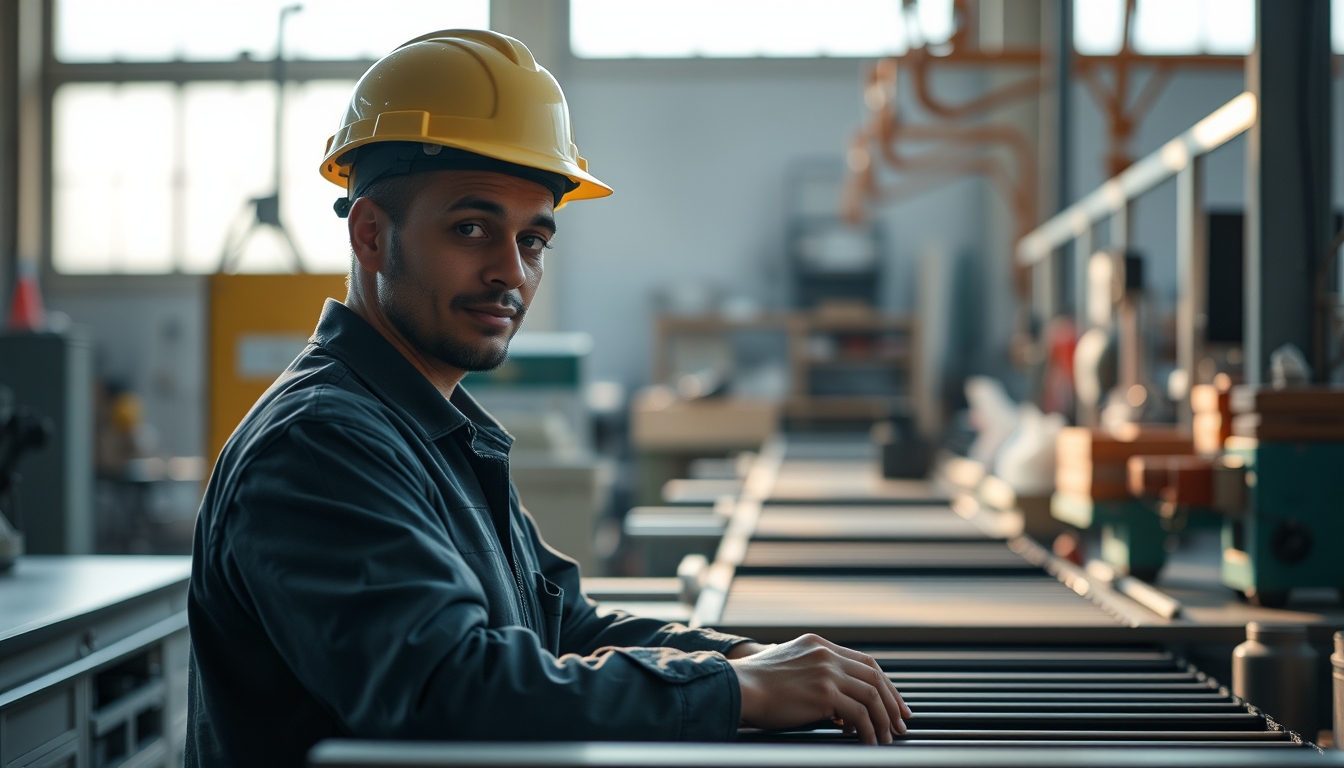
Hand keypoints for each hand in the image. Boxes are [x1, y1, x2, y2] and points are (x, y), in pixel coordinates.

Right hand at [728, 633, 911, 744]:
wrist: (738, 687)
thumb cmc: (756, 685)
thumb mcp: (789, 667)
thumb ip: (814, 676)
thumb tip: (839, 708)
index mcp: (819, 644)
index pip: (864, 661)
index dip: (883, 683)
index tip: (893, 703)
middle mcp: (826, 654)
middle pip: (875, 675)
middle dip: (892, 702)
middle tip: (900, 723)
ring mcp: (827, 671)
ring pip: (871, 695)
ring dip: (883, 720)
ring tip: (885, 738)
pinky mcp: (824, 693)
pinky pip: (859, 714)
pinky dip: (868, 731)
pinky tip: (867, 743)